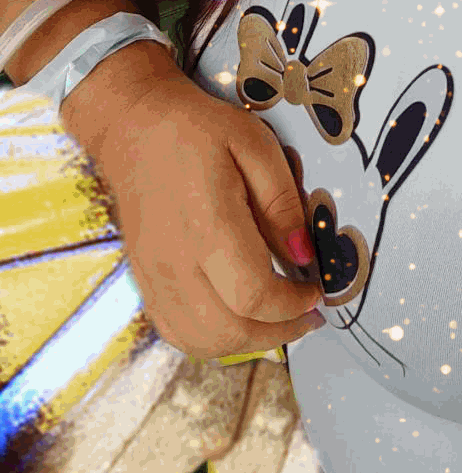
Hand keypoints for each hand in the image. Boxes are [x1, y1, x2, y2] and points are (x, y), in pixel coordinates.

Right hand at [73, 58, 325, 359]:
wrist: (133, 128)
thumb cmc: (198, 130)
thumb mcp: (254, 144)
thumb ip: (281, 201)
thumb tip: (303, 255)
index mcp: (208, 226)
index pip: (253, 296)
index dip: (292, 305)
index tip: (317, 290)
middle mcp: (176, 263)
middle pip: (228, 332)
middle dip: (278, 334)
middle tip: (308, 315)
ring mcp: (154, 277)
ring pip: (199, 342)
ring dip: (246, 344)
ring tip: (279, 323)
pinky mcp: (145, 281)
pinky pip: (176, 332)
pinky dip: (212, 341)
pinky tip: (238, 320)